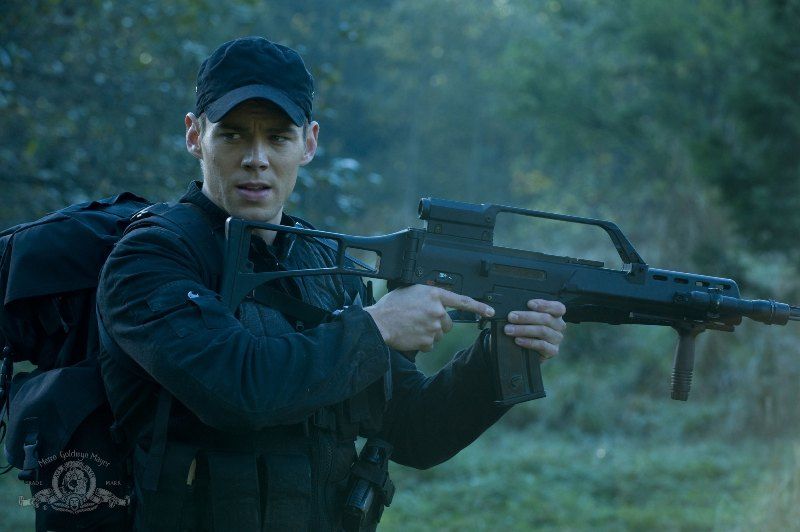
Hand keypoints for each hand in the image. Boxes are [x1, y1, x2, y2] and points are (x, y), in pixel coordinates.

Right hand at [364, 285, 494, 351]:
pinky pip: (430, 345)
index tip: (490, 312)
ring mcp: (433, 327)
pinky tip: (411, 335)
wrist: (379, 323)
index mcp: (434, 295)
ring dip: (429, 333)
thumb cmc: (391, 306)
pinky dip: (422, 342)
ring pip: (439, 334)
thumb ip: (428, 294)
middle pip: (448, 323)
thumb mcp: (411, 290)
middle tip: (421, 320)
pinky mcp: (428, 341)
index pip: (462, 301)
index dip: (479, 307)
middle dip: (438, 323)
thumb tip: (436, 299)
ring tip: (413, 327)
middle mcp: (437, 311)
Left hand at [503, 299, 565, 360]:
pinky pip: (542, 345)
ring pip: (543, 331)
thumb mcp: (529, 318)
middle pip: (546, 319)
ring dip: (523, 329)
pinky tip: (517, 340)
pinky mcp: (553, 351)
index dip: (545, 305)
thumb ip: (527, 311)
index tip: (529, 304)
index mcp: (556, 314)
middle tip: (511, 317)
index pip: (558, 308)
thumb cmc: (528, 328)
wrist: (529, 350)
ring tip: (509, 330)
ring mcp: (557, 339)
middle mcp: (559, 326)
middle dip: (526, 317)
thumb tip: (515, 310)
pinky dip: (528, 342)